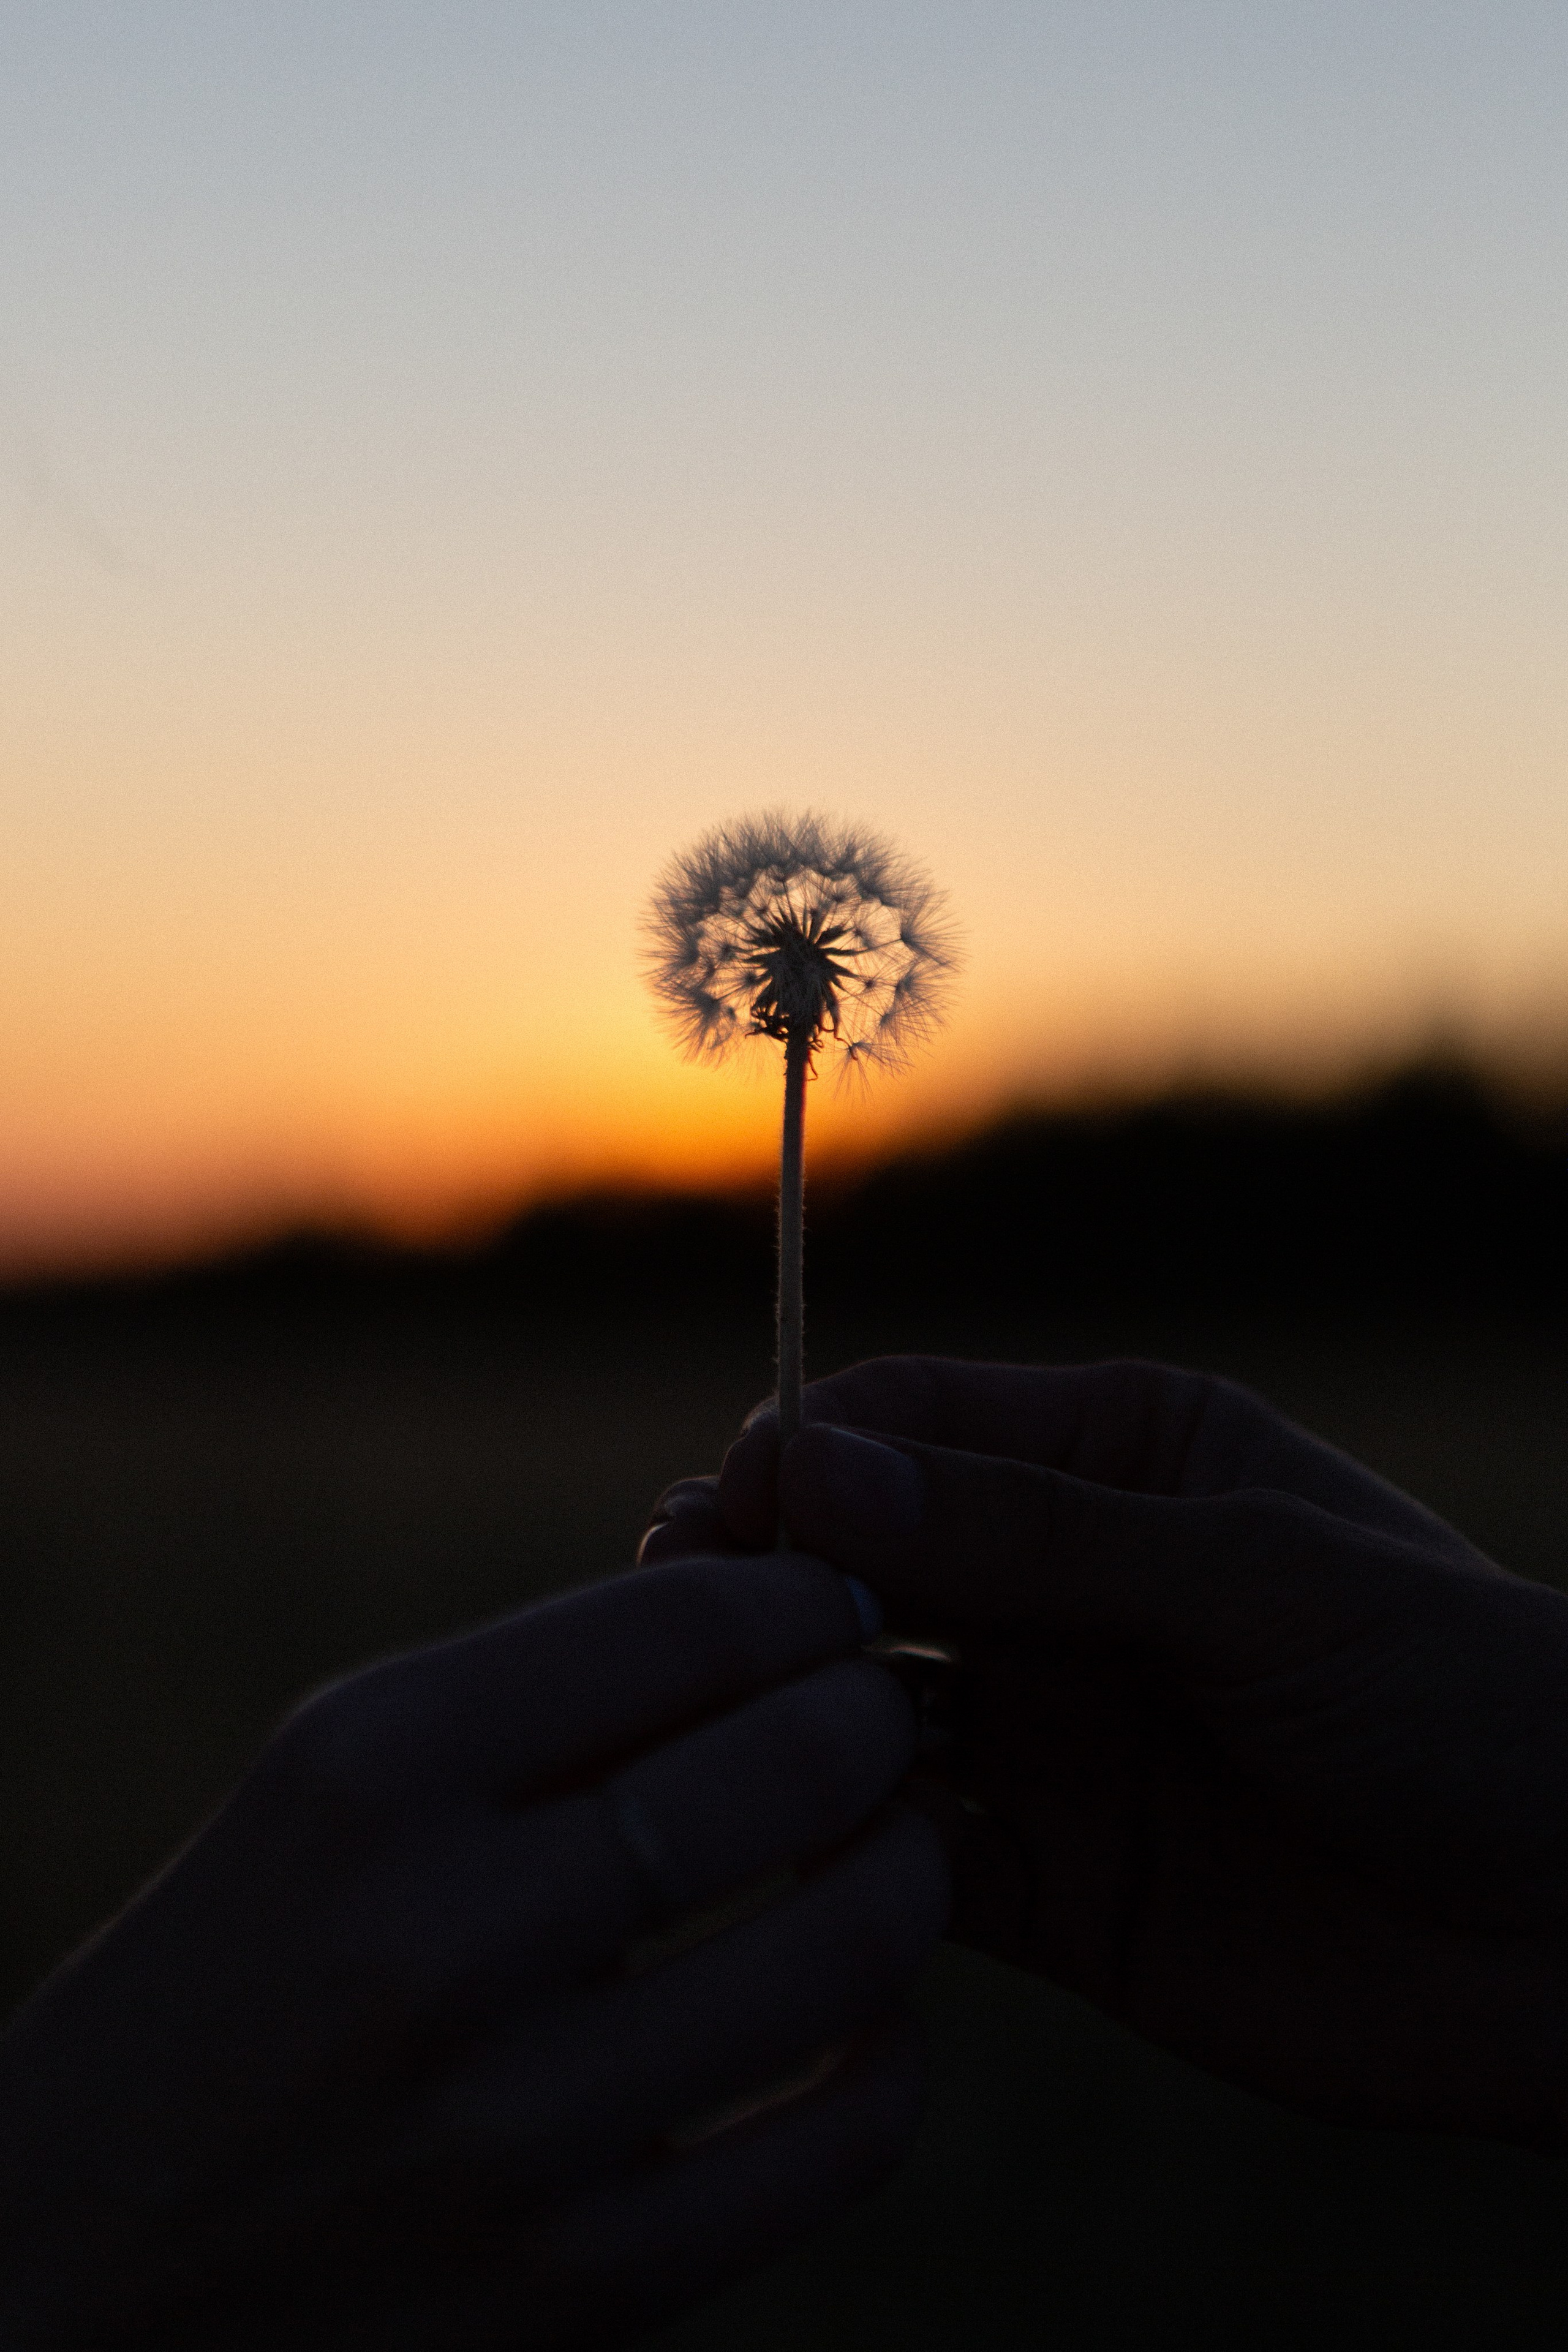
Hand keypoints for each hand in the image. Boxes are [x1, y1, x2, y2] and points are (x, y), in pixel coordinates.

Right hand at [0, 1554, 945, 2348]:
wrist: (76, 2274)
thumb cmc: (238, 1975)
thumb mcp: (334, 1784)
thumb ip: (547, 1698)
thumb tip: (774, 1621)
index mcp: (373, 1772)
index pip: (683, 1626)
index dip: (802, 1594)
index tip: (836, 1600)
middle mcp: (441, 1939)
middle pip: (793, 1763)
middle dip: (879, 1712)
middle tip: (886, 1710)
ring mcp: (515, 2131)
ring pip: (850, 1944)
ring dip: (911, 1865)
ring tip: (893, 1841)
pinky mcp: (581, 2294)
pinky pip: (840, 2141)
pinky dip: (890, 2052)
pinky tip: (865, 2010)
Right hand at [645, 1357, 1567, 2149]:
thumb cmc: (1461, 1699)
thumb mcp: (1254, 1581)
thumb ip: (1035, 1535)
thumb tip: (817, 1471)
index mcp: (1125, 1463)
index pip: (914, 1423)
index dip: (811, 1455)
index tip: (732, 1511)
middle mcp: (1069, 1589)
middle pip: (866, 1560)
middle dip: (770, 1584)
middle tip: (684, 1628)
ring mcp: (1053, 1735)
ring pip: (863, 1708)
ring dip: (791, 1721)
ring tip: (728, 1743)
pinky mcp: (1053, 1885)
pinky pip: (909, 1856)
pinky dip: (849, 1857)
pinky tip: (814, 1859)